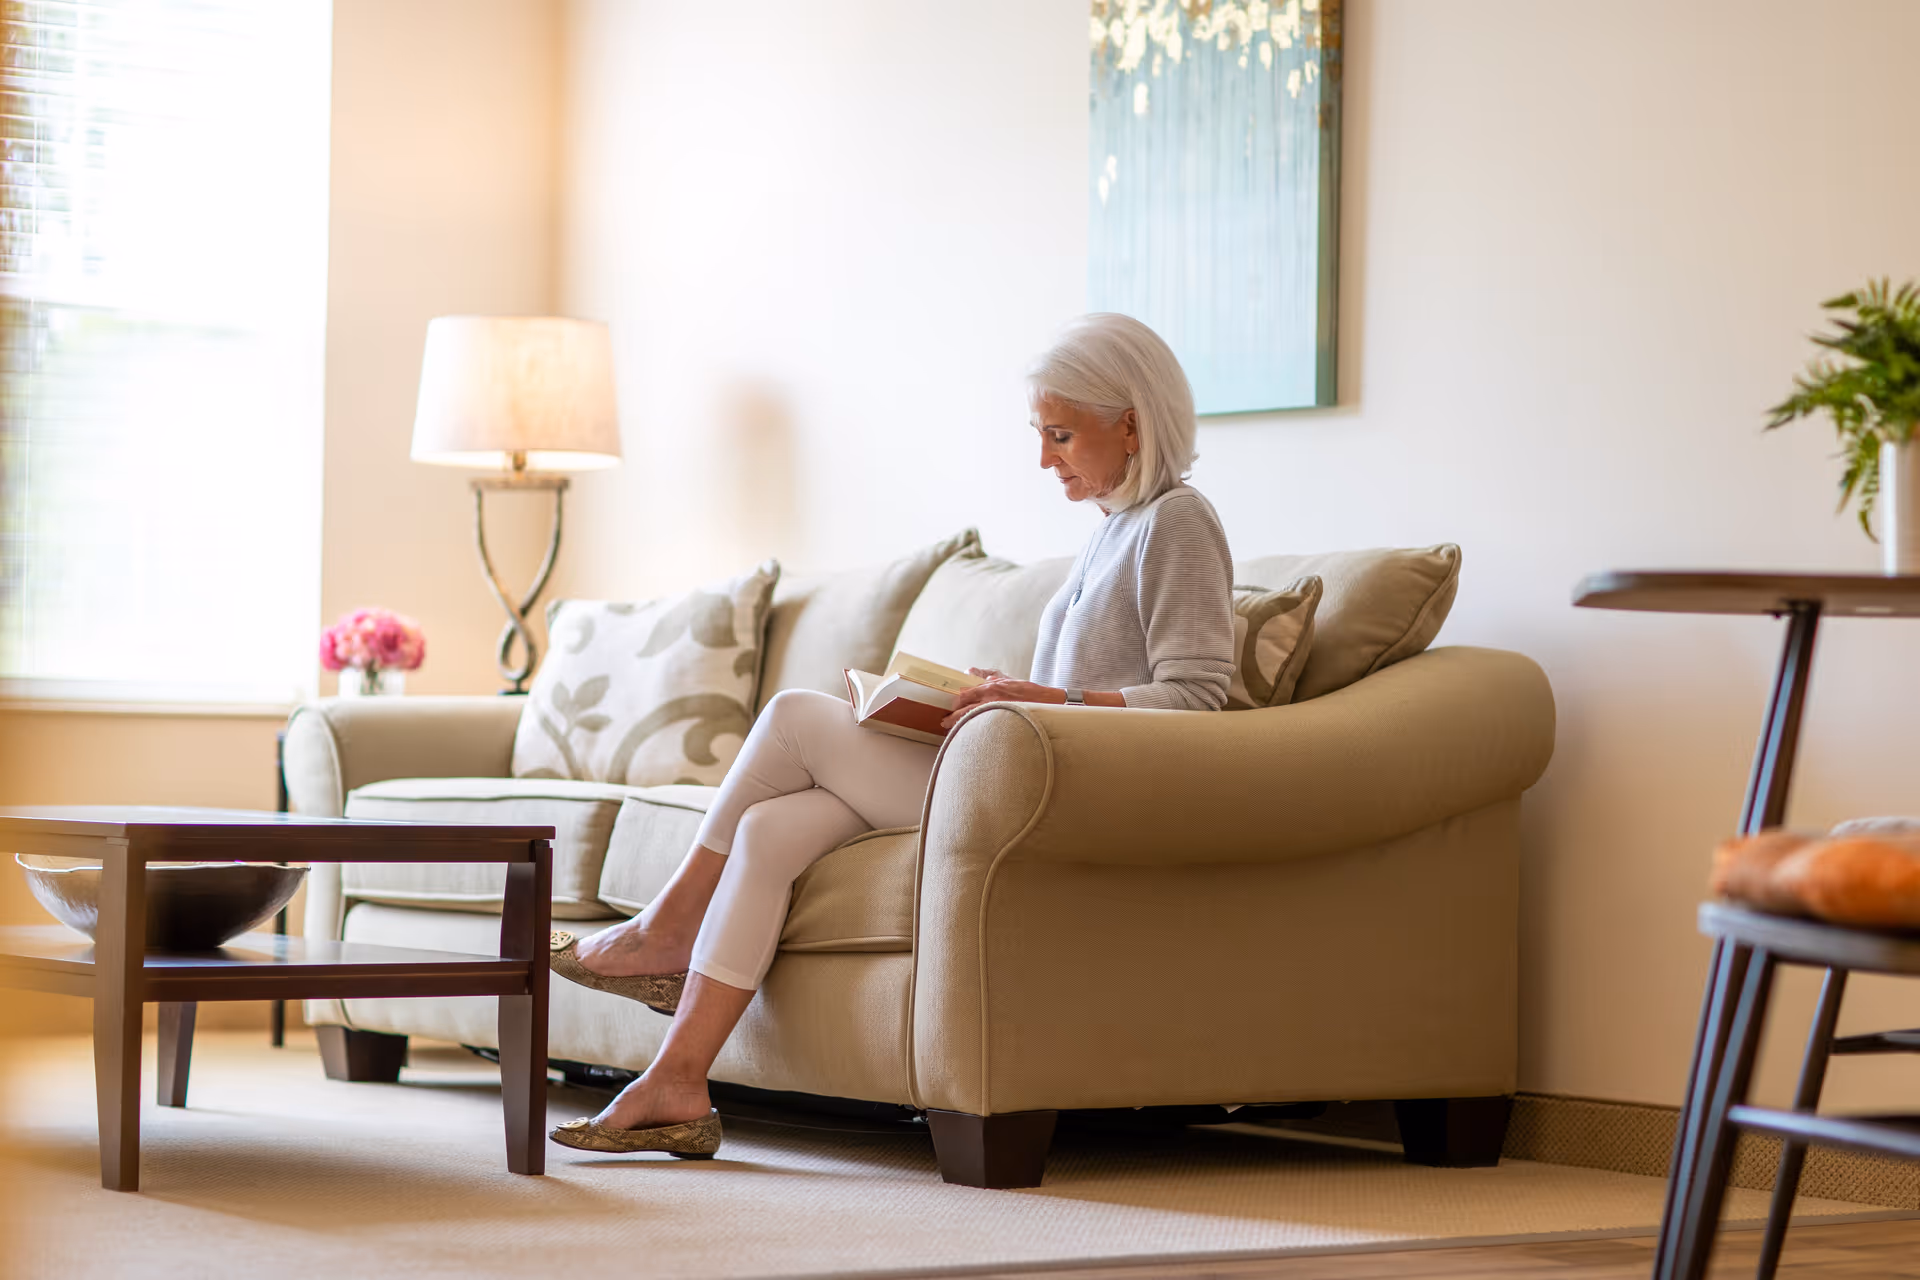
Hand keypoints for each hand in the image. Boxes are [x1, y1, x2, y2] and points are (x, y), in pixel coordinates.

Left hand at [940, 671, 1064, 729]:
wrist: (1046, 702)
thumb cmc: (1028, 692)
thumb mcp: (1009, 679)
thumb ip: (991, 676)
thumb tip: (976, 673)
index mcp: (991, 687)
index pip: (966, 693)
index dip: (955, 701)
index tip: (949, 706)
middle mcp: (991, 698)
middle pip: (964, 707)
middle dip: (952, 715)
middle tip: (944, 722)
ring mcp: (995, 710)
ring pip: (971, 718)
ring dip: (959, 724)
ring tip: (950, 729)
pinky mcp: (1001, 719)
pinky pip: (983, 726)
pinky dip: (973, 729)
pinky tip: (967, 734)